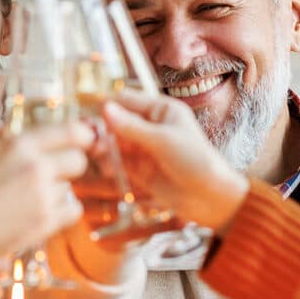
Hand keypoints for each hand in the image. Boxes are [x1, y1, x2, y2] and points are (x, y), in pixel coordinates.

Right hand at [0, 123, 90, 263]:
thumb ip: (18, 147)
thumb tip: (44, 142)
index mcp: (20, 144)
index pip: (73, 131)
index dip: (83, 138)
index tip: (83, 144)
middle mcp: (35, 166)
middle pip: (78, 161)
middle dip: (69, 169)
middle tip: (52, 177)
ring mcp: (42, 195)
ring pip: (70, 188)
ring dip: (57, 194)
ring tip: (29, 201)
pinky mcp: (45, 221)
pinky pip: (72, 211)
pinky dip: (61, 213)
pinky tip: (41, 214)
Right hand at [100, 90, 248, 231]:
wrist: (210, 198)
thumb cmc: (195, 161)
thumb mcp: (162, 140)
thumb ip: (131, 126)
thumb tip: (104, 108)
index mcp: (162, 110)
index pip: (128, 100)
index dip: (109, 105)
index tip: (90, 113)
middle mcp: (152, 126)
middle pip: (118, 122)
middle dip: (103, 130)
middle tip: (90, 140)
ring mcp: (145, 149)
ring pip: (115, 143)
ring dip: (104, 148)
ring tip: (97, 155)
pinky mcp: (140, 170)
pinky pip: (119, 162)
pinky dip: (110, 164)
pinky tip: (106, 169)